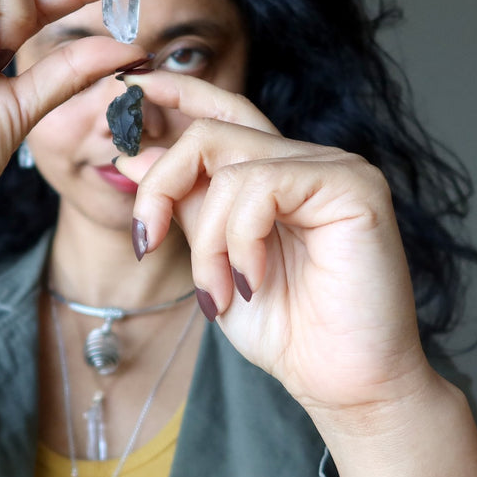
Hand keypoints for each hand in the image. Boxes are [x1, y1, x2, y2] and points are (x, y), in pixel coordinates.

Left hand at [114, 70, 427, 416]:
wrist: (344, 385)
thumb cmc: (288, 330)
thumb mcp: (214, 262)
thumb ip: (185, 207)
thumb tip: (134, 155)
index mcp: (273, 174)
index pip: (222, 111)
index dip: (173, 93)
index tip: (122, 91)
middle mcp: (304, 161)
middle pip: (209, 132)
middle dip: (160, 186)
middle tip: (145, 241)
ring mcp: (333, 168)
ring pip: (229, 165)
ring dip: (206, 240)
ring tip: (219, 293)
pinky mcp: (354, 186)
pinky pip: (262, 186)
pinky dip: (239, 240)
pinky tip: (252, 282)